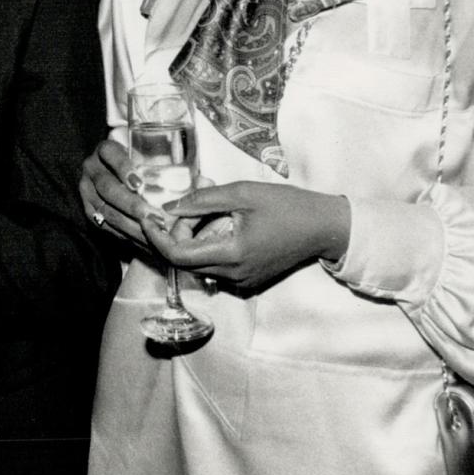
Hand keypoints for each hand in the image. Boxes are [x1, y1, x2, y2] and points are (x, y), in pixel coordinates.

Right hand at [78, 138, 165, 249]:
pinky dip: (125, 234)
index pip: (109, 153)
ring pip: (104, 209)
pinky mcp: (89, 211)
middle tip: (152, 216)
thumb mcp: (152, 159)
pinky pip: (104, 225)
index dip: (122, 166)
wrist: (117, 177)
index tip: (139, 182)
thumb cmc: (142, 166)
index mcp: (105, 150)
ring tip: (152, 233)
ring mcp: (87, 191)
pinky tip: (145, 241)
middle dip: (130, 203)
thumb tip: (206, 182)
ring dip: (129, 223)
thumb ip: (174, 167)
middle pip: (106, 187)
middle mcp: (91, 169)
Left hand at [140, 181, 350, 292]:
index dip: (156, 236)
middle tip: (183, 206)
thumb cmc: (288, 206)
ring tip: (203, 209)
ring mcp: (241, 282)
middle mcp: (233, 275)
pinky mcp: (247, 280)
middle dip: (174, 233)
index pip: (177, 255)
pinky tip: (217, 222)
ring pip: (198, 264)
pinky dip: (206, 245)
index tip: (148, 216)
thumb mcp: (242, 193)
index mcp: (232, 254)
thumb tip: (168, 207)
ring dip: (190, 238)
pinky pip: (214, 266)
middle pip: (184, 261)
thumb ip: (202, 200)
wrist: (325, 228)